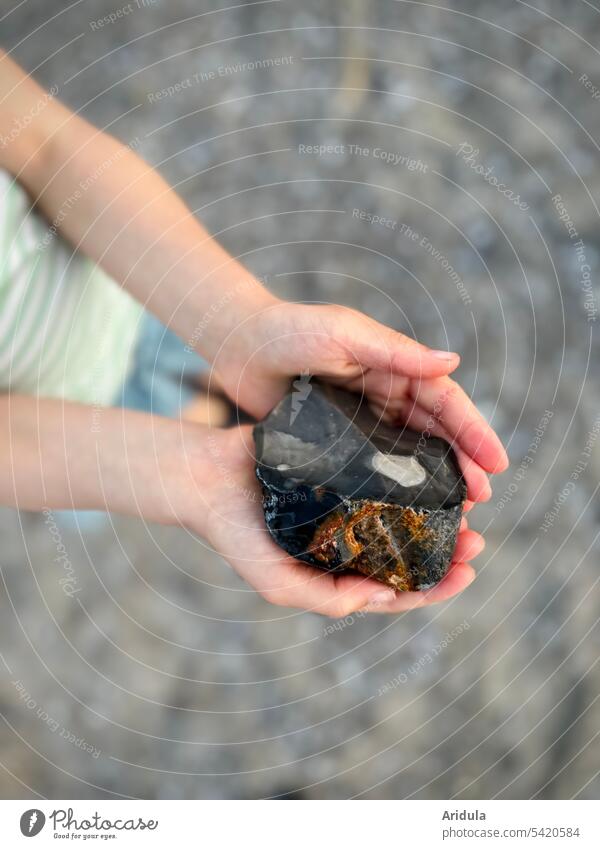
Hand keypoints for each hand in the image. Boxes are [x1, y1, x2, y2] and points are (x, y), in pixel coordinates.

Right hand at [194, 426, 488, 616]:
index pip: (397, 589)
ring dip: (437, 511)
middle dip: (447, 549)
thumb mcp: (277, 582)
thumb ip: (327, 598)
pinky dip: (411, 473)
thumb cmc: (237, 533)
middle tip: (475, 537)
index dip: (436, 586)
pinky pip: (384, 471)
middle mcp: (349, 538)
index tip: (467, 571)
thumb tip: (384, 599)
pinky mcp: (344, 466)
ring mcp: (348, 502)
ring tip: (466, 502)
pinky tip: (433, 465)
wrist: (207, 477)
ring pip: (404, 511)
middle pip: (409, 550)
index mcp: (338, 572)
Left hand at [211, 301, 507, 506]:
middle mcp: (385, 394)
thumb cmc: (288, 330)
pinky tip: (403, 514)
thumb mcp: (342, 333)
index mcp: (394, 366)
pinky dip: (395, 490)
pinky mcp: (337, 442)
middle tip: (482, 500)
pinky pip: (374, 469)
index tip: (497, 463)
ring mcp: (363, 420)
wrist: (237, 345)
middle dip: (463, 465)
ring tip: (455, 514)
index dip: (474, 431)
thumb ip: (394, 349)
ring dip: (435, 483)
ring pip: (410, 456)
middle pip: (435, 434)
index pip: (445, 402)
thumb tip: (453, 362)